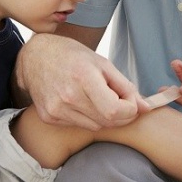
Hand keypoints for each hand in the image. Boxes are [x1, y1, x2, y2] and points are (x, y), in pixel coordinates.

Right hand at [16, 34, 148, 130]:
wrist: (35, 57)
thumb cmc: (71, 56)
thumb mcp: (102, 63)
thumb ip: (125, 86)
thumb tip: (146, 107)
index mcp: (83, 77)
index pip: (115, 111)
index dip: (129, 110)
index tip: (130, 101)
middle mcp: (67, 95)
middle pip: (107, 121)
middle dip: (120, 114)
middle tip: (119, 100)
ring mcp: (56, 108)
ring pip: (94, 126)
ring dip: (103, 116)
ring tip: (97, 97)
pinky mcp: (48, 117)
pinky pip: (78, 125)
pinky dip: (86, 117)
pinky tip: (79, 101)